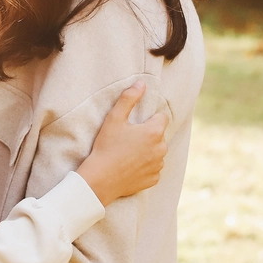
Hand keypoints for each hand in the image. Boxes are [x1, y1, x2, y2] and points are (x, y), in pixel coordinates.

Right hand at [75, 82, 168, 205]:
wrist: (101, 178)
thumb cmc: (107, 146)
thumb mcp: (114, 118)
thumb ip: (129, 98)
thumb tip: (141, 83)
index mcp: (154, 132)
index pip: (162, 117)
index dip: (149, 118)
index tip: (135, 124)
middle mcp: (161, 149)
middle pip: (159, 135)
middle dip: (148, 134)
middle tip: (128, 139)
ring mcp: (158, 165)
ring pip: (157, 152)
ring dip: (148, 150)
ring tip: (128, 153)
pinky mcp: (154, 179)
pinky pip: (153, 168)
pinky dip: (145, 166)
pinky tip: (130, 166)